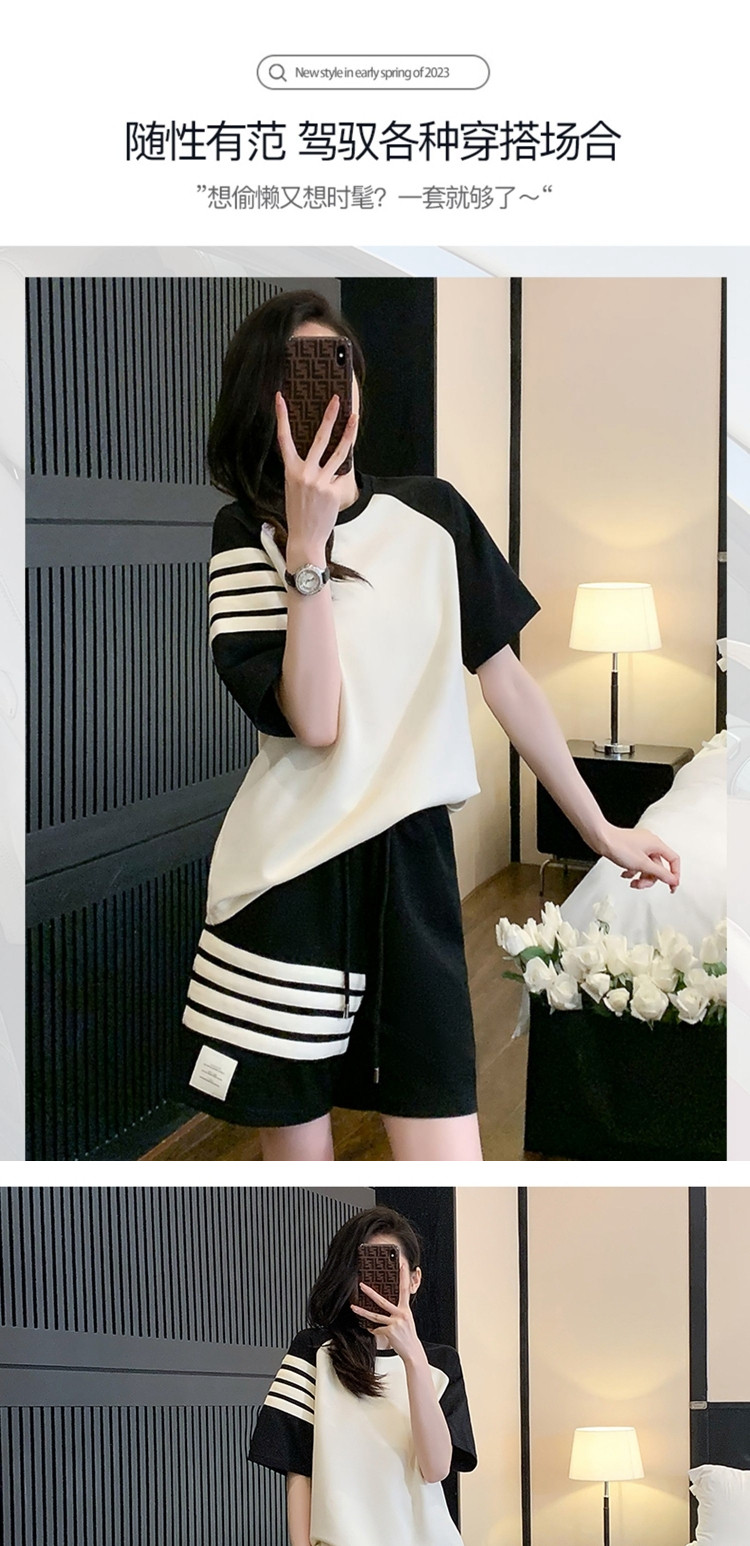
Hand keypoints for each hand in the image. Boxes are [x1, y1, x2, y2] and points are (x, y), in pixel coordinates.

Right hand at [275, 391, 357, 565]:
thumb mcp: (293, 488)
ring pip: (339, 452)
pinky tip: (346, 467)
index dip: (281, 417)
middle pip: (320, 438)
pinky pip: (343, 475)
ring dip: (349, 433)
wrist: (305, 538)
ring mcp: (320, 482)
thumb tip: (322, 453)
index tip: (280, 398)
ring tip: (354, 418)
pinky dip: (345, 472)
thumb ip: (304, 470)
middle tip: (337, 400)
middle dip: (329, 417)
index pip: (284, 439)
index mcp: (290, 471)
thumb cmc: (299, 513)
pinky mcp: (333, 491)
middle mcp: (304, 473)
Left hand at [350, 1258, 424, 1364]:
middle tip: (362, 1285)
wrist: (413, 1351)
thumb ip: (399, 1311)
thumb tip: (388, 1306)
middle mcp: (401, 1314)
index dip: (403, 1277)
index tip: (401, 1265)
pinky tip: (369, 1329)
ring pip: (375, 1316)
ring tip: (353, 1307)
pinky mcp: (389, 1332)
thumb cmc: (408, 1335)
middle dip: (370, 1292)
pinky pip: (376, 1329)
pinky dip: (373, 1330)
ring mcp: (395, 1323)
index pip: (405, 1289)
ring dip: (362, 1312)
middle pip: (383, 1301)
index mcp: (406, 1309)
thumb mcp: (407, 1320)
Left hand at [596, 822, 679, 890]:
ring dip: (641, 877)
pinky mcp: (631, 849)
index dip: (674, 874)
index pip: (673, 860)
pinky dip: (633, 871)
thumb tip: (673, 880)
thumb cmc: (619, 846)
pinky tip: (624, 874)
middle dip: (650, 879)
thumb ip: (660, 873)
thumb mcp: (642, 864)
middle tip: (641, 886)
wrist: (601, 839)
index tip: (671, 886)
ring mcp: (640, 846)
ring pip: (647, 866)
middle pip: (658, 866)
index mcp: (656, 844)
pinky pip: (637, 863)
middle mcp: (650, 844)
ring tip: (632, 882)